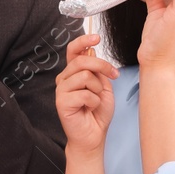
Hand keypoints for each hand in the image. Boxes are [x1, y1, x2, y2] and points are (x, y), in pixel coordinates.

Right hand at [54, 33, 117, 156]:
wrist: (93, 135)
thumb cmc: (97, 112)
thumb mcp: (103, 86)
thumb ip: (97, 70)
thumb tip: (91, 52)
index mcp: (73, 73)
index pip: (73, 51)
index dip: (83, 41)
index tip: (97, 37)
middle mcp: (64, 79)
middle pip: (82, 61)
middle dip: (102, 66)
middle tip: (113, 75)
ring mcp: (61, 90)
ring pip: (84, 76)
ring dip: (98, 89)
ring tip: (96, 100)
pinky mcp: (61, 102)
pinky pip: (85, 94)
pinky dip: (94, 101)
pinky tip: (90, 108)